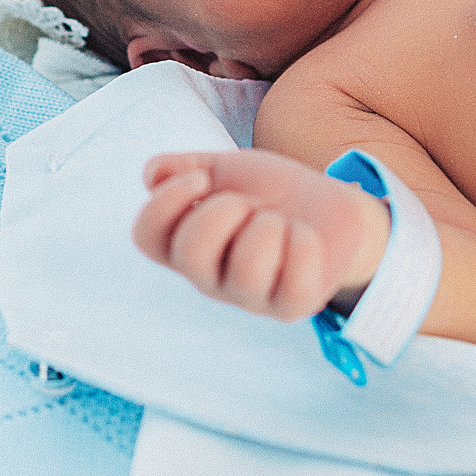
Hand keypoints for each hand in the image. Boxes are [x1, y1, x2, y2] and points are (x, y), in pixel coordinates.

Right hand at [136, 148, 390, 320]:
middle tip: (249, 202)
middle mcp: (209, 277)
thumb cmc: (270, 191)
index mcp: (186, 244)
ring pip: (246, 272)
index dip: (167, 202)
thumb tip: (152, 175)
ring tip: (279, 221)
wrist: (329, 205)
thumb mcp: (229, 168)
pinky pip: (293, 283)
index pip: (146, 237)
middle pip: (191, 254)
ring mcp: (248, 298)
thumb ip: (187, 167)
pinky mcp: (289, 307)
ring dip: (268, 228)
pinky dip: (304, 245)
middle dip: (222, 213)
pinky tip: (306, 236)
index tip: (202, 178)